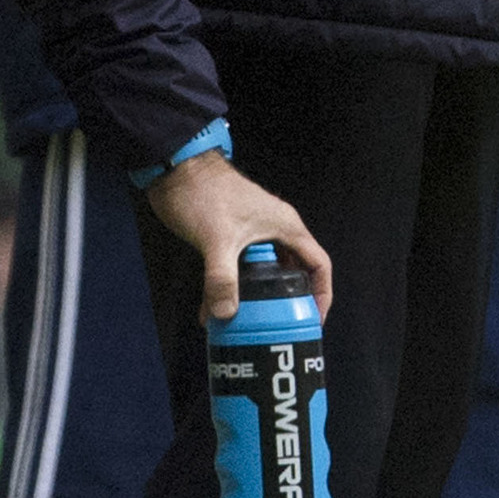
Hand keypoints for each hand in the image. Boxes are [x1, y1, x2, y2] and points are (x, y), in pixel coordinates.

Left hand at [143, 152, 335, 320]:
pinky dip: (231, 290)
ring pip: (263, 274)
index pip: (318, 264)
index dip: (322, 293)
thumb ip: (221, 278)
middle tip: (279, 327)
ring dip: (254, 299)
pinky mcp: (231, 238)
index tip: (314, 318)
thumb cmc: (205, 192)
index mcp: (285, 226)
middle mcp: (274, 230)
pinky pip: (239, 271)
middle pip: (293, 272)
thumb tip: (225, 313)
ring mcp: (253, 234)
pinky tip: (213, 311)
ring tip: (244, 325)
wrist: (176, 170)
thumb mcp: (217, 239)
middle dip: (286, 302)